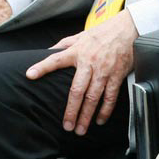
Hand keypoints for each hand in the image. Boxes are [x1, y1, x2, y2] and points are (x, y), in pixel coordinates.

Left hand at [25, 12, 138, 134]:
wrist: (128, 29)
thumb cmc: (103, 32)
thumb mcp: (81, 35)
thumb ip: (64, 44)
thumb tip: (48, 51)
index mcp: (77, 51)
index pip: (56, 59)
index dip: (42, 67)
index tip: (30, 75)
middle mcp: (89, 62)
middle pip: (77, 90)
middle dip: (71, 110)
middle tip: (66, 125)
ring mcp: (104, 70)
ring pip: (93, 97)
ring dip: (86, 115)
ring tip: (80, 129)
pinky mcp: (117, 76)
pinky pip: (110, 97)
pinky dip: (105, 110)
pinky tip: (99, 120)